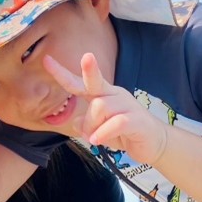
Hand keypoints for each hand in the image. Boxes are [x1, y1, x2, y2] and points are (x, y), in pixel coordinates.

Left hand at [43, 53, 168, 166]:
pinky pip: (116, 122)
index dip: (63, 73)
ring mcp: (127, 105)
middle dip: (90, 69)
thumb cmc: (124, 133)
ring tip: (94, 137)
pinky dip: (103, 133)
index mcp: (103, 94)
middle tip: (86, 57)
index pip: (81, 82)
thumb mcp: (99, 129)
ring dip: (91, 125)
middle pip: (97, 81)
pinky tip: (98, 140)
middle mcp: (115, 95)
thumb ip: (85, 124)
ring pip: (101, 107)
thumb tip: (74, 122)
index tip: (46, 61)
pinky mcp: (137, 120)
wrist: (155, 143)